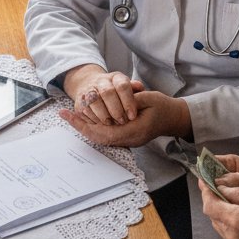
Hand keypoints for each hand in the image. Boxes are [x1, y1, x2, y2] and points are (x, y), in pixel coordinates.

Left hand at [60, 90, 189, 147]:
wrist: (174, 118)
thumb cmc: (163, 107)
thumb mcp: (148, 98)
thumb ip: (130, 100)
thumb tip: (111, 99)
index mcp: (135, 131)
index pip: (105, 132)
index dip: (87, 124)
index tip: (72, 113)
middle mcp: (129, 139)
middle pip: (99, 138)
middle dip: (81, 126)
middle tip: (64, 115)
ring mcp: (128, 140)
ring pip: (101, 138)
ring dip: (85, 127)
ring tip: (70, 116)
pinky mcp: (126, 137)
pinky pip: (106, 135)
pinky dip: (93, 127)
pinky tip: (84, 119)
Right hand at [62, 64, 144, 125]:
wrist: (92, 86)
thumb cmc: (117, 93)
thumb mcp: (129, 90)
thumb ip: (135, 90)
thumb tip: (140, 88)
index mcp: (116, 77)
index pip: (122, 86)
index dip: (128, 101)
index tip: (132, 115)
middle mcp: (101, 81)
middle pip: (107, 92)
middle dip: (116, 110)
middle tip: (122, 121)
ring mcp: (88, 89)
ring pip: (94, 100)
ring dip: (103, 115)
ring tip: (111, 124)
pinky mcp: (79, 100)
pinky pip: (84, 109)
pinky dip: (93, 118)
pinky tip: (101, 124)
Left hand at [199, 173, 238, 238]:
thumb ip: (238, 193)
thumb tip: (221, 187)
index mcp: (237, 220)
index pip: (210, 205)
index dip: (206, 192)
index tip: (205, 182)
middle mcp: (231, 235)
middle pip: (211, 215)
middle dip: (212, 201)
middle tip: (216, 189)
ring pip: (217, 225)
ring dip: (219, 212)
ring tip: (227, 201)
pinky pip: (225, 234)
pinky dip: (226, 223)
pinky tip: (236, 216)